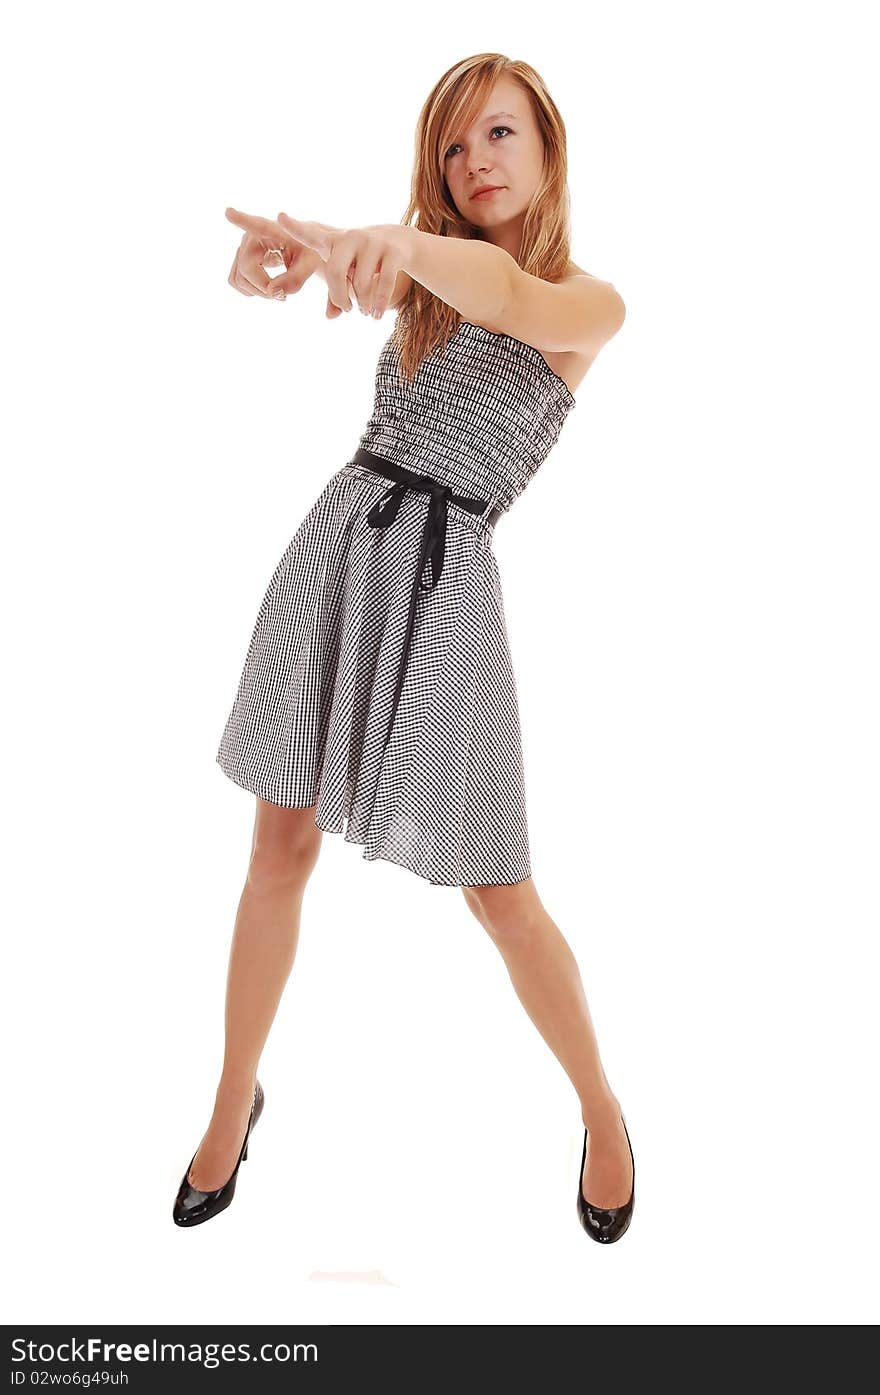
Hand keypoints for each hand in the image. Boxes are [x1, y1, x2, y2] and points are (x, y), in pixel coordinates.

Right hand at [225, 207, 324, 302]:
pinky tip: (266, 287)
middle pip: (246, 270)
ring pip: (238, 279)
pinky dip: (251, 290)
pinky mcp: (240, 258)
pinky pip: (235, 280)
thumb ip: (294, 279)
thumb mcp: (308, 265)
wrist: (302, 250)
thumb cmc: (307, 252)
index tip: (229, 212)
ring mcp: (242, 247)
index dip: (241, 220)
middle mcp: (250, 236)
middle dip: (263, 288)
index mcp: (271, 230)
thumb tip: (272, 292)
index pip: (255, 225)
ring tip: (277, 291)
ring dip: (257, 291)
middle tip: (283, 296)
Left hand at [276, 213, 411, 319]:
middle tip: (346, 309)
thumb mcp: (345, 273)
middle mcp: (351, 237)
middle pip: (335, 272)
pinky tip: (375, 315)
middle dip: (339, 296)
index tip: (280, 216)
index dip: (294, 227)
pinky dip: (379, 303)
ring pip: (361, 283)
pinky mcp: (392, 252)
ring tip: (365, 311)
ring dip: (362, 303)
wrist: (399, 243)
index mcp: (333, 241)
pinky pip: (383, 283)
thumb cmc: (360, 261)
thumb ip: (334, 294)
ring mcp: (372, 242)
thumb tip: (330, 316)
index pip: (310, 234)